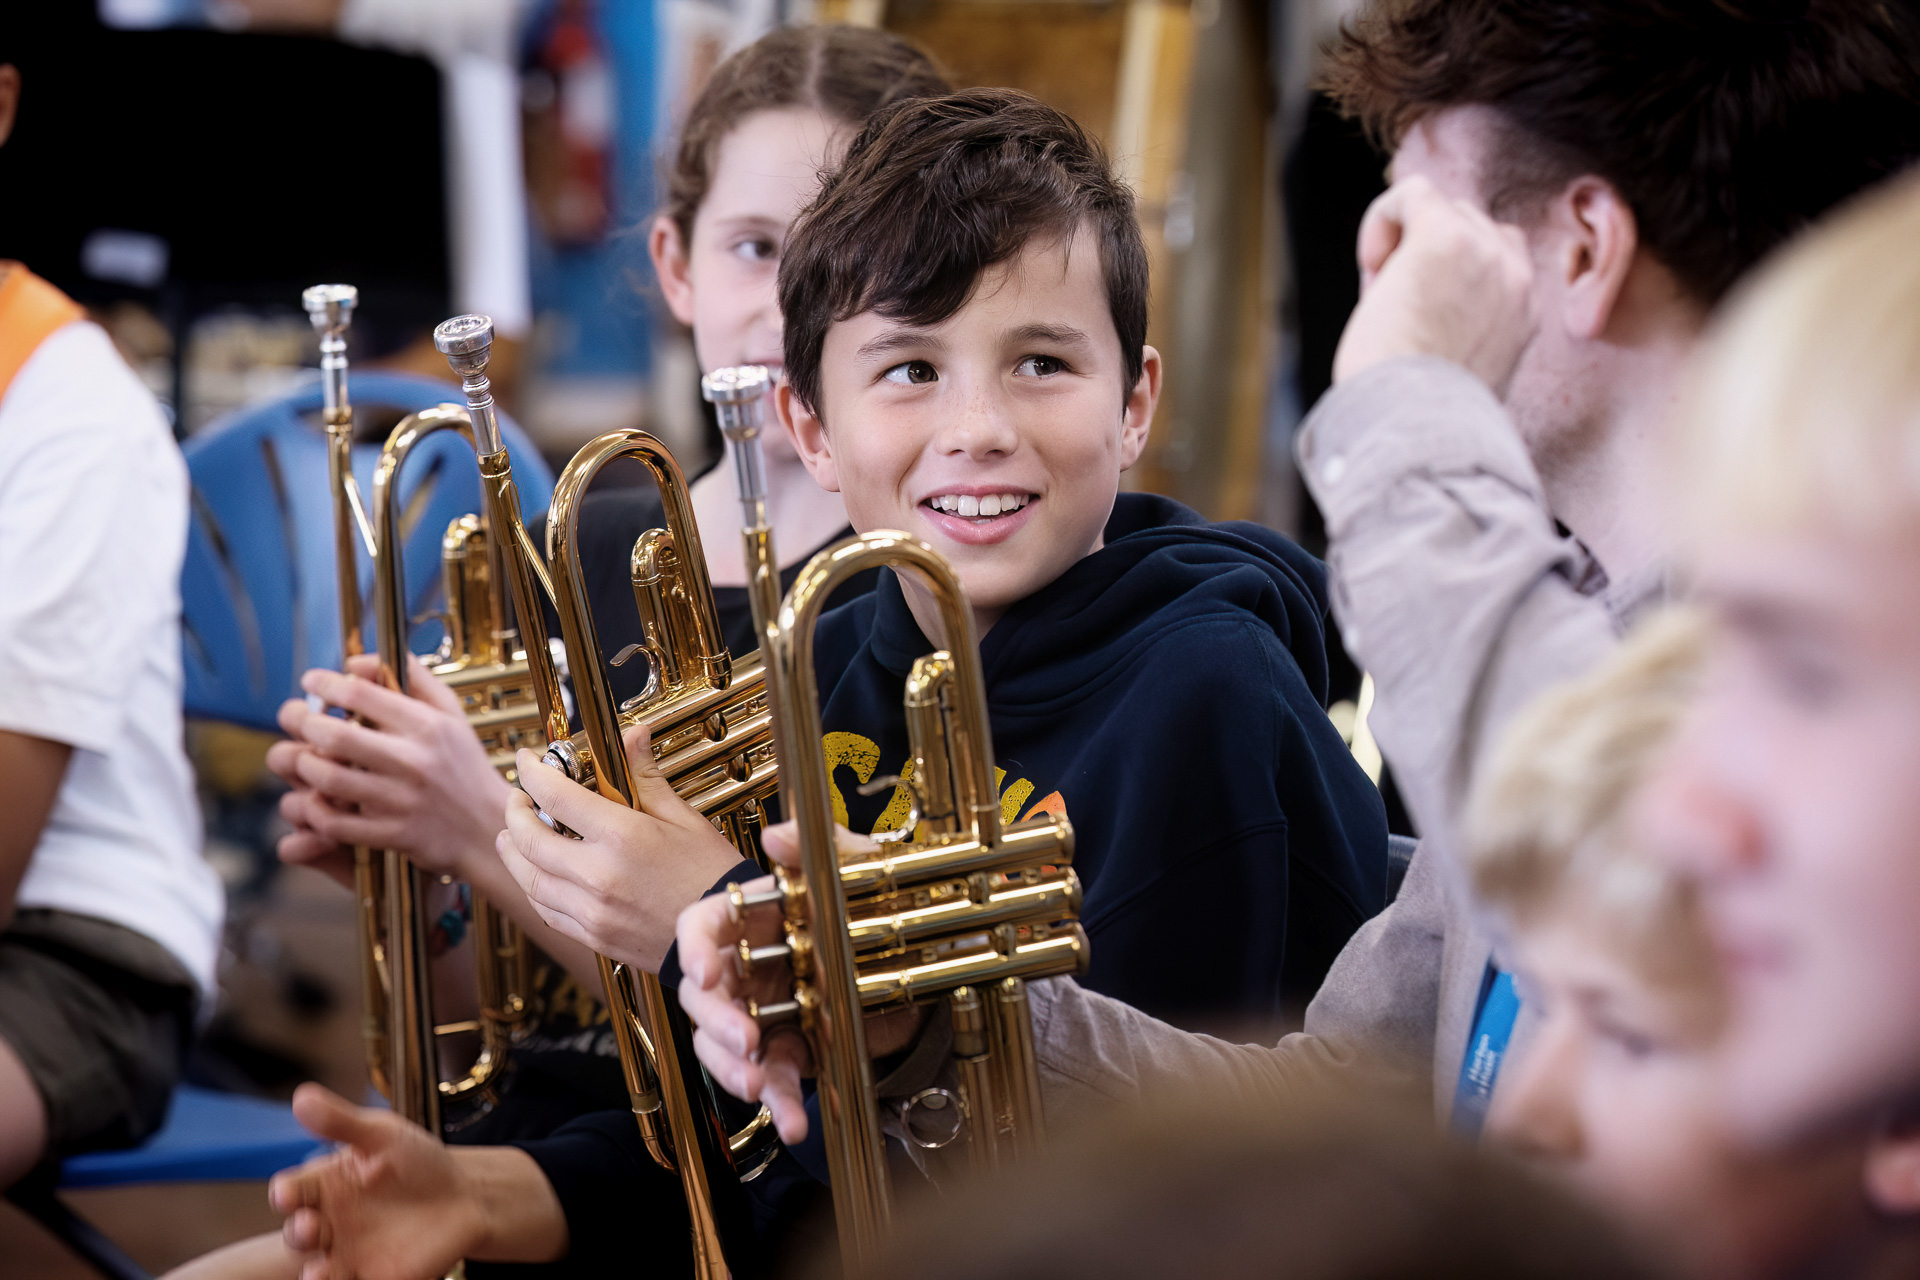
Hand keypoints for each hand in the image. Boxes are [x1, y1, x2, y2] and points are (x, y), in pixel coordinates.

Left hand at [267, 654, 512, 883]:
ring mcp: (402, 800)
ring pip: (328, 778)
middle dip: (305, 724)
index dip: (325, 684)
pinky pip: (335, 823)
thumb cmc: (464, 765)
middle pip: (335, 735)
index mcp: (428, 726)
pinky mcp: (392, 834)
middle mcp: (414, 761)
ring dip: (305, 766)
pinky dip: (315, 809)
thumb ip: (412, 677)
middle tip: (300, 721)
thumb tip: (357, 662)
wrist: (487, 826)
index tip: (311, 681)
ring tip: (306, 758)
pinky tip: (317, 798)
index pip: (361, 694)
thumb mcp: (451, 713)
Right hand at [269, 1085, 487, 1279]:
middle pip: (299, 1233)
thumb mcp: (383, 1135)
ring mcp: (347, 1254)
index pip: (292, 1191)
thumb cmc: (419, 1163)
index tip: (286, 1193)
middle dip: (297, 1233)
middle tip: (308, 1227)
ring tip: (318, 1272)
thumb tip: (301, 1096)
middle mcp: (329, 1223)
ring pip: (318, 1270)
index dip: (284, 1193)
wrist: (464, 1196)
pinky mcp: (372, 1278)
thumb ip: (342, 1122)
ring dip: (314, 1273)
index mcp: (325, 1185)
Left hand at [499, 721, 744, 971]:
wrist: (724, 934)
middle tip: (519, 795)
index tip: (528, 759)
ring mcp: (591, 909)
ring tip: (512, 833)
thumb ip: (645, 776)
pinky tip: (535, 873)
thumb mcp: (683, 816)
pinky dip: (532, 886)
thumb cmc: (710, 873)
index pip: (555, 795)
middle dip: (514, 810)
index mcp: (623, 836)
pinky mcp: (592, 935)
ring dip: (513, 850)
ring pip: (528, 878)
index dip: (533, 772)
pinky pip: (545, 910)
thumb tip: (634, 734)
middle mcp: (598, 874)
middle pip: (528, 838)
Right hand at [677, 821, 925, 1143]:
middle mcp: (749, 966)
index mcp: (755, 918)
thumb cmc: (878, 909)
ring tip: (758, 1085)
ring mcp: (762, 1010)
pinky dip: (777, 1101)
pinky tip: (792, 1121)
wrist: (921, 966)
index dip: (695, 949)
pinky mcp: (789, 1049)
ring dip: (732, 1069)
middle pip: (703, 994)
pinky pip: (770, 1078)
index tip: (704, 973)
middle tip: (747, 1038)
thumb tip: (774, 835)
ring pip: (721, 1044)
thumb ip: (819, 845)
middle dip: (716, 1020)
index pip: (702, 927)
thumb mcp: (858, 867)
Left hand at [1332, 175, 1535, 393]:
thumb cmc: (1420, 414)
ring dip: (1405, 246)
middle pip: (1470, 229)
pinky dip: (1384, 219)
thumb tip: (1425, 307)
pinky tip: (1372, 267)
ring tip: (1384, 299)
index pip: (1496, 261)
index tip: (1418, 320)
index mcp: (1524, 314)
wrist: (1413, 426)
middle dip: (1424, 261)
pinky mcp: (1446, 235)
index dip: (1449, 279)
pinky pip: (1413, 192)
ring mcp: (1486, 253)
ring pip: (1442, 210)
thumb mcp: (1462, 371)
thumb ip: (1464, 329)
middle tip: (1393, 311)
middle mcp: (1517, 278)